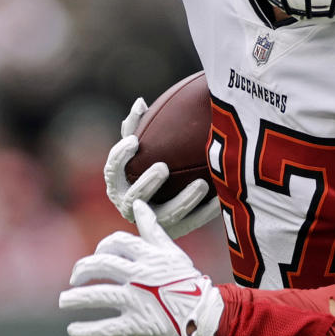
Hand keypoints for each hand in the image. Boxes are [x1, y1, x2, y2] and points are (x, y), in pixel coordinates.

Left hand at [60, 200, 223, 335]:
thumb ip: (152, 229)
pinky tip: (73, 330)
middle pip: (100, 265)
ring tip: (64, 301)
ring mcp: (138, 301)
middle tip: (74, 279)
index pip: (115, 243)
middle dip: (81, 270)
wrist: (208, 315)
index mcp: (149, 256)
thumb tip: (138, 205)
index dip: (101, 248)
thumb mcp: (172, 252)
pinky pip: (107, 328)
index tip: (97, 257)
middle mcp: (140, 276)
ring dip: (75, 298)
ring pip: (98, 295)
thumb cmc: (188, 282)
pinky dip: (87, 330)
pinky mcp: (139, 326)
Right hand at [104, 97, 220, 238]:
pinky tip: (221, 197)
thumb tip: (141, 103)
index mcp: (118, 185)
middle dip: (148, 183)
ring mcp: (154, 222)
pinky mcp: (175, 232)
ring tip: (202, 185)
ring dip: (184, 200)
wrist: (166, 207)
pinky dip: (207, 211)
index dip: (120, 156)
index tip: (134, 141)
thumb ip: (136, 127)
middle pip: (136, 197)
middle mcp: (131, 207)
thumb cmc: (148, 166)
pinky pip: (193, 223)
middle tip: (162, 167)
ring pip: (168, 214)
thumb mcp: (141, 150)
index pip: (112, 170)